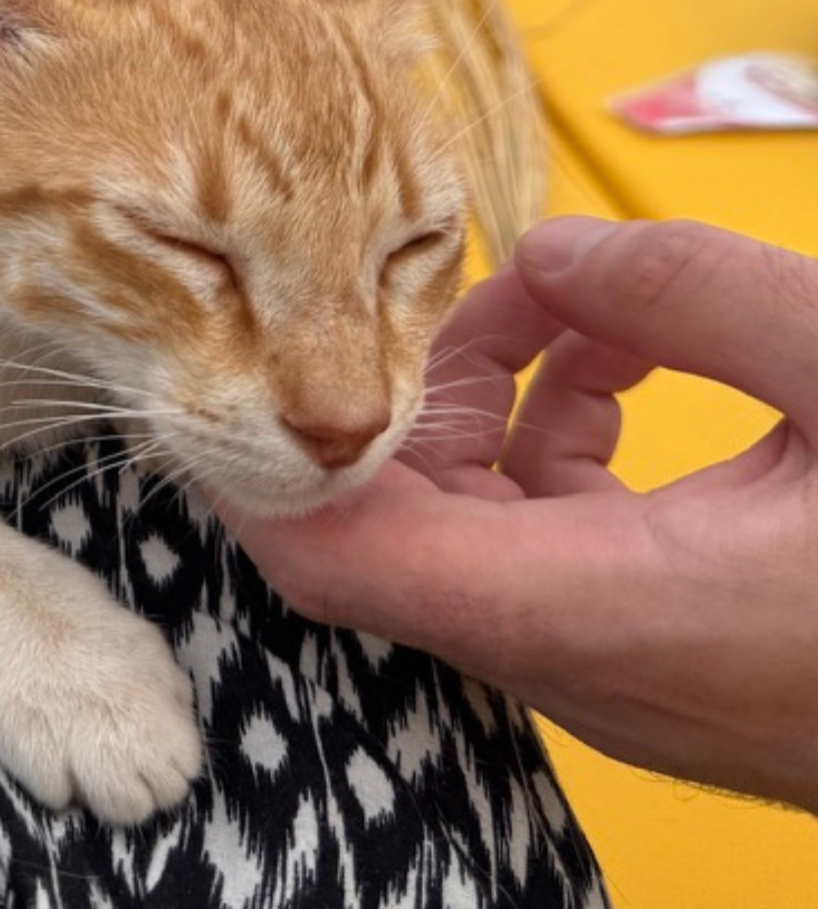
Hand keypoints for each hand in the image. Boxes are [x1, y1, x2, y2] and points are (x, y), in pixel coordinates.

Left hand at [215, 216, 817, 812]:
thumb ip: (689, 296)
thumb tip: (557, 248)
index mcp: (592, 610)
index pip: (341, 562)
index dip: (257, 467)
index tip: (219, 360)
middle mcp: (579, 655)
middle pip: (400, 529)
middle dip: (396, 396)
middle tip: (427, 287)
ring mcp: (623, 660)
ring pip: (482, 527)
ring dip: (492, 407)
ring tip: (562, 304)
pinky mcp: (672, 644)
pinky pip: (561, 537)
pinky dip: (562, 441)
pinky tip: (627, 360)